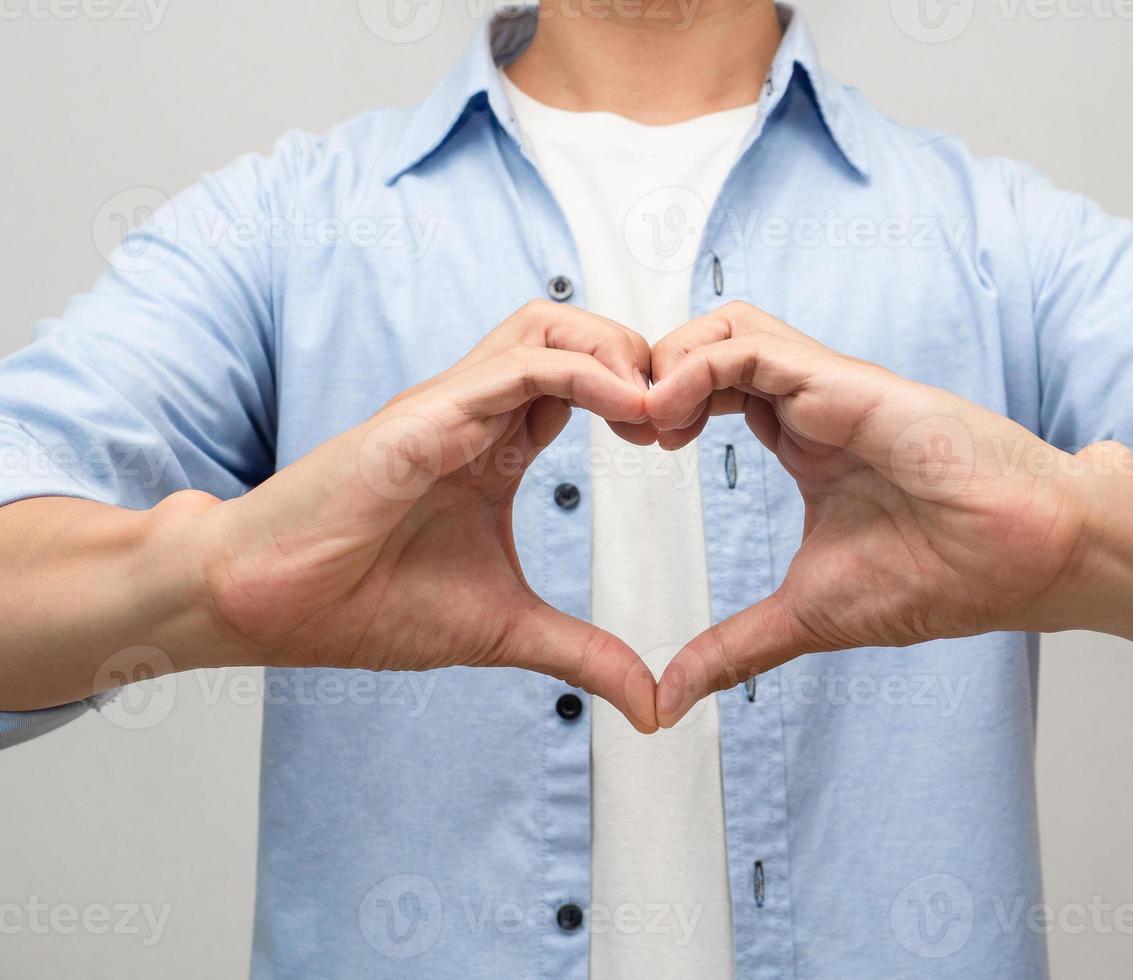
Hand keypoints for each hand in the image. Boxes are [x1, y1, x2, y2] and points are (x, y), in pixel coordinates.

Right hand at [194, 301, 660, 731]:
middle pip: (574, 334)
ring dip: (617, 354)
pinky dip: (584, 375)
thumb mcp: (507, 631)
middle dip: (641, 359)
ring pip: (549, 327)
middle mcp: (475, 414)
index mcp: (494, 448)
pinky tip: (629, 414)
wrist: (268, 606)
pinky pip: (519, 367)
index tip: (681, 441)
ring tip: (658, 412)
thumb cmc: (365, 606)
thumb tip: (653, 706)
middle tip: (681, 419)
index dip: (641, 398)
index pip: (583, 383)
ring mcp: (449, 408)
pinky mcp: (424, 417)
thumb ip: (586, 655)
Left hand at [645, 303, 1110, 726]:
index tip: (634, 450)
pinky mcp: (846, 382)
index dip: (660, 407)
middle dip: (649, 375)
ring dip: (666, 363)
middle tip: (624, 429)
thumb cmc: (944, 577)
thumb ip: (735, 648)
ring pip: (725, 328)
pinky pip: (752, 345)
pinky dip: (696, 367)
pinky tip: (670, 416)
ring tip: (645, 422)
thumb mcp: (807, 616)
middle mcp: (811, 404)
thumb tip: (672, 699)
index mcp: (802, 441)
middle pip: (709, 347)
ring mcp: (828, 388)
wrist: (1032, 559)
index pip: (711, 391)